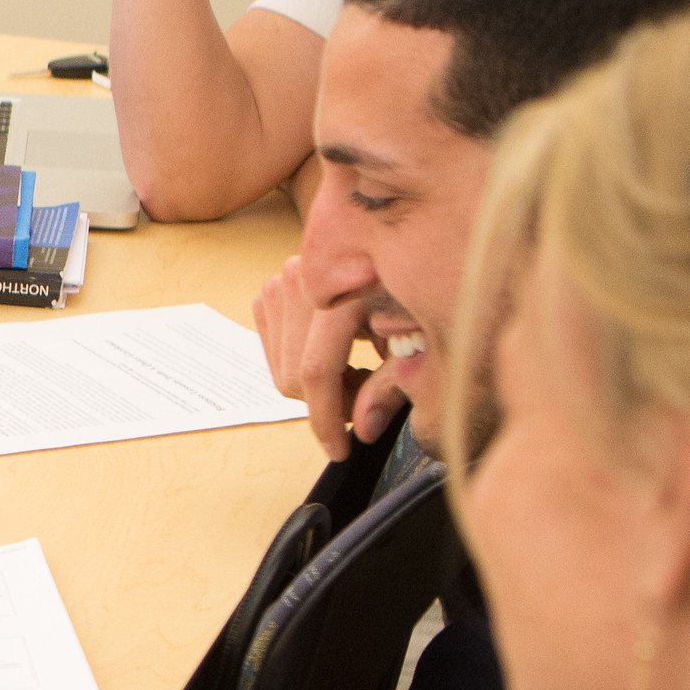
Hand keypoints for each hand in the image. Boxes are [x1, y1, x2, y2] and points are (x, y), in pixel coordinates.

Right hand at [252, 255, 403, 460]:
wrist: (396, 239)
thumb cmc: (415, 285)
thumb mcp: (419, 338)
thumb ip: (391, 387)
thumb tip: (363, 430)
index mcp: (343, 287)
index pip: (316, 371)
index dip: (326, 419)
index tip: (340, 450)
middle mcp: (301, 278)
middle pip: (293, 375)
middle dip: (329, 401)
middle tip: (366, 399)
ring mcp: (280, 281)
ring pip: (281, 366)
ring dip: (317, 381)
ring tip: (357, 369)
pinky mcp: (271, 289)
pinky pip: (273, 349)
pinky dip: (301, 361)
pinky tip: (336, 353)